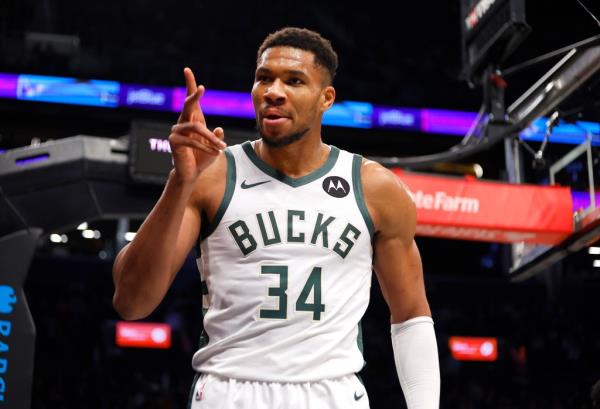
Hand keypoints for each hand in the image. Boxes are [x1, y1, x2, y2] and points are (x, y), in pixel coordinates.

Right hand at [169, 67, 225, 182]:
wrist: (192, 173)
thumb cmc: (203, 157)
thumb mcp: (214, 146)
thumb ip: (216, 137)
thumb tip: (219, 129)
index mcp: (193, 119)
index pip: (190, 100)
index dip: (189, 84)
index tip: (187, 70)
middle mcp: (183, 122)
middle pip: (187, 105)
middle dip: (195, 97)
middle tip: (202, 89)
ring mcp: (176, 131)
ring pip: (195, 128)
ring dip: (210, 138)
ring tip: (221, 147)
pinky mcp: (174, 141)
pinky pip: (192, 140)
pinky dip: (205, 146)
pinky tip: (215, 153)